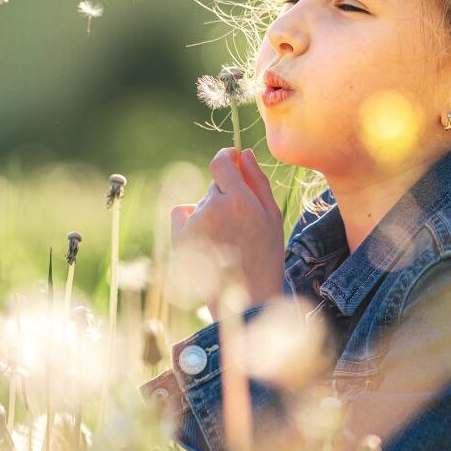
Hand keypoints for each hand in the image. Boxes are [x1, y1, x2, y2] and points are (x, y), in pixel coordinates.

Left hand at [171, 148, 285, 321]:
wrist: (247, 297)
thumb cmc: (266, 255)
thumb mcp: (272, 215)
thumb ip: (257, 180)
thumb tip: (243, 153)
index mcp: (238, 200)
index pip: (221, 162)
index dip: (226, 157)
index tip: (231, 159)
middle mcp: (212, 209)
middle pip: (213, 186)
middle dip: (225, 195)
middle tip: (239, 223)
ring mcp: (193, 224)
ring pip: (200, 203)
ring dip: (210, 211)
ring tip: (226, 239)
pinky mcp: (179, 238)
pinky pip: (181, 213)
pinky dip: (190, 220)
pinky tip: (207, 238)